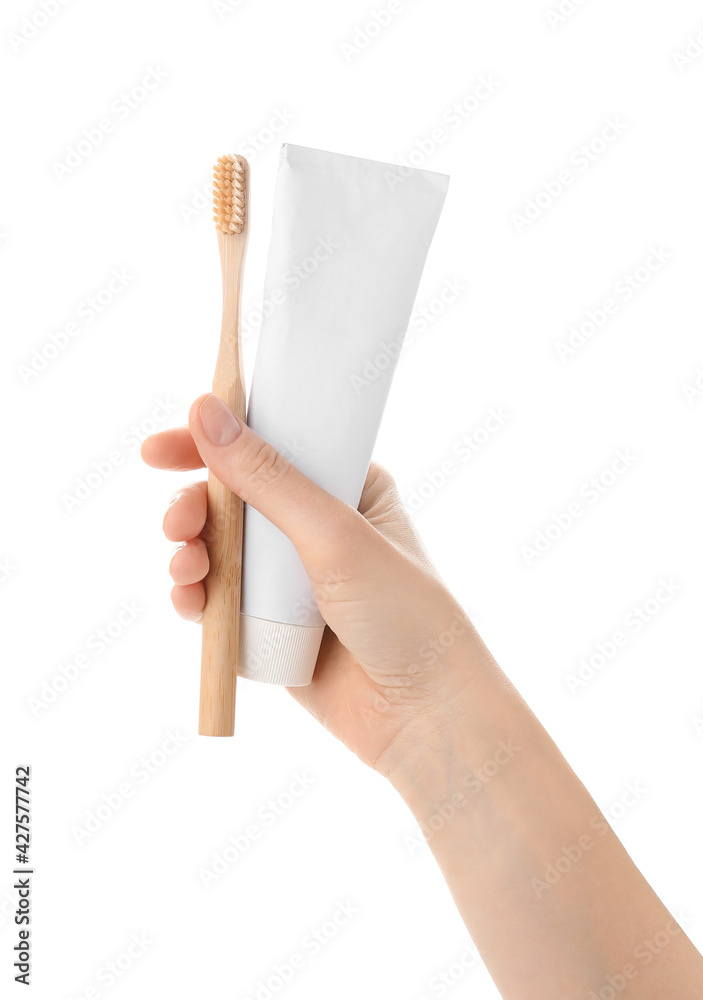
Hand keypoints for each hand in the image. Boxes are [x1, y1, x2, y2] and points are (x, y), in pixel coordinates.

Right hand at [141, 393, 479, 773]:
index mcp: (345, 485)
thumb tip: (207, 412)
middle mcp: (315, 526)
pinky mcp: (270, 625)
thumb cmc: (403, 614)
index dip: (210, 441)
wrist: (422, 715)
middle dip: (194, 507)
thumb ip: (268, 478)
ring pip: (218, 548)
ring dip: (190, 552)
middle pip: (232, 497)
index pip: (269, 444)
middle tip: (178, 525)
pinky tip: (190, 603)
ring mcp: (290, 577)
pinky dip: (196, 597)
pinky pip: (219, 599)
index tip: (159, 451)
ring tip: (186, 571)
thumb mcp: (334, 534)